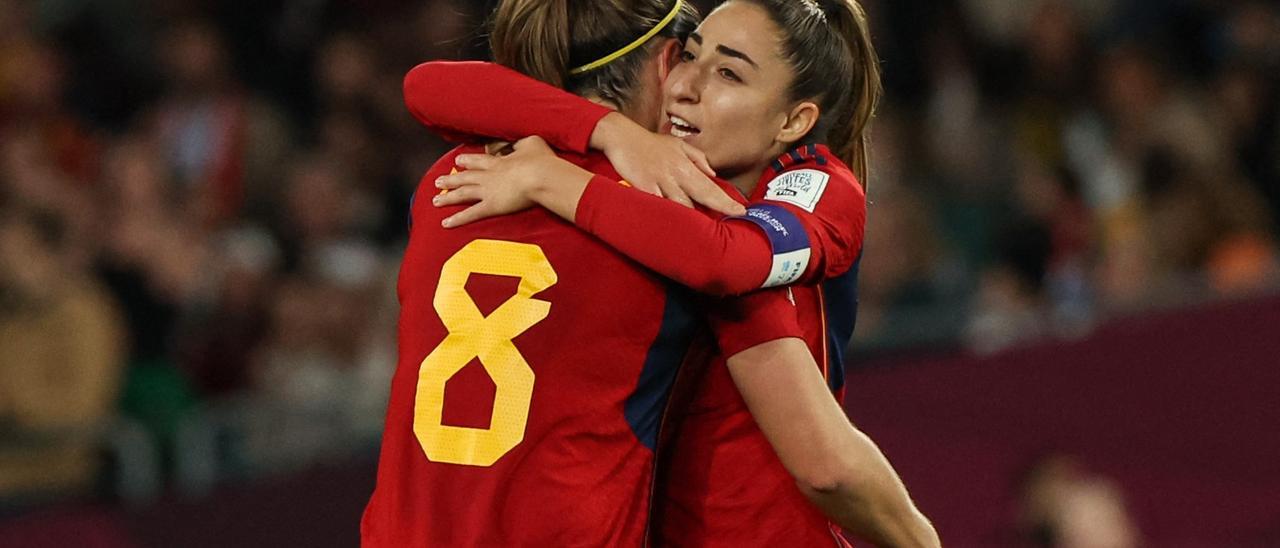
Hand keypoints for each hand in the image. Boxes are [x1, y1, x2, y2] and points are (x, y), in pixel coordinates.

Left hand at [434, 136, 587, 227]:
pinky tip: (445, 223)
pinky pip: (471, 214)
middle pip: (465, 177)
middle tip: (438, 182)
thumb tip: (518, 142)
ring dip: (448, 197)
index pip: (478, 161)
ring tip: (435, 200)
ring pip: (463, 194)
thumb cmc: (541, 160)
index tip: (457, 161)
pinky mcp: (492, 206)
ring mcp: (488, 191)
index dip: (467, 161)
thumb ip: (521, 142)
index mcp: (498, 161)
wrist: (541, 176)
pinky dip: (457, 219)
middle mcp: (488, 176)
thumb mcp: (532, 142)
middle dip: (451, 180)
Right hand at [591, 113, 744, 215]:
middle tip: (733, 223)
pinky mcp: (643, 186)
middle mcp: (676, 174)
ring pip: (680, 204)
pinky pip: (658, 204)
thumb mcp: (678, 144)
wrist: (622, 136)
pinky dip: (666, 214)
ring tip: (705, 233)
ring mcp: (660, 181)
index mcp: (686, 165)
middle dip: (718, 210)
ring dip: (693, 218)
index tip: (741, 211)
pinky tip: (674, 226)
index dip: (726, 201)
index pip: (711, 186)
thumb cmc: (650, 142)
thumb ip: (697, 158)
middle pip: (701, 196)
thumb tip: (713, 173)